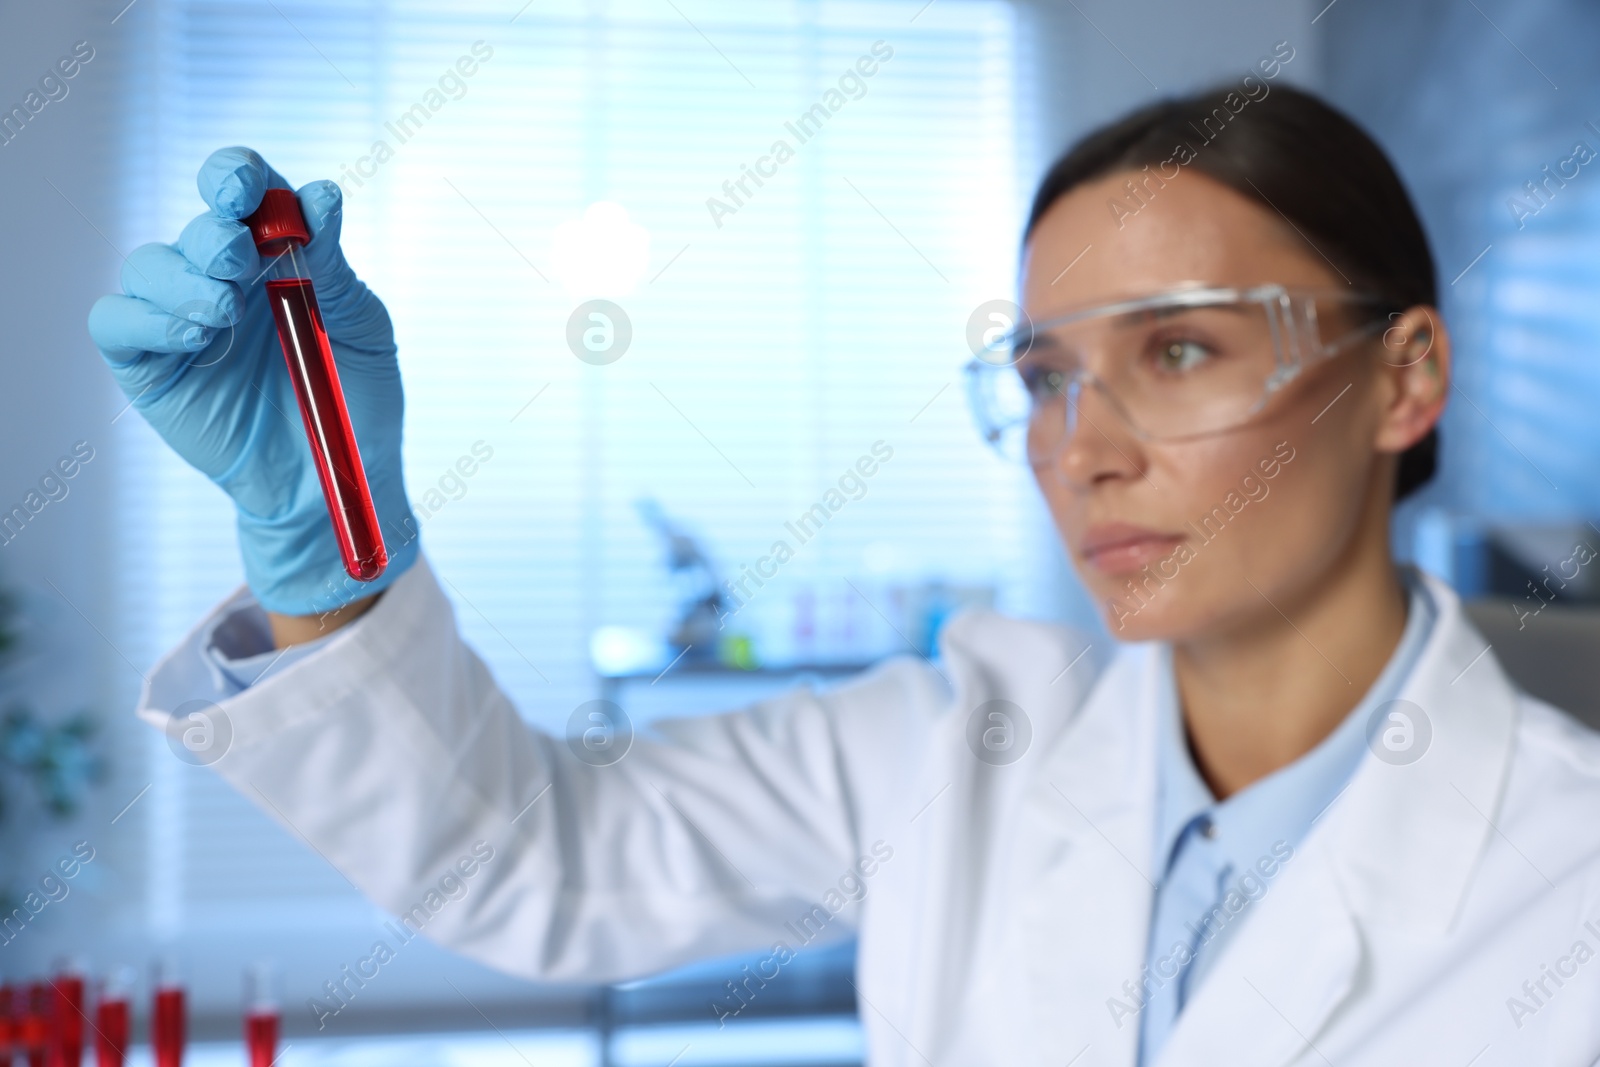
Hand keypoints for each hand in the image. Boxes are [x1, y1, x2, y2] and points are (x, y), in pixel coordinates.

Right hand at [88, 146, 418, 615]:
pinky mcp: (148, 366)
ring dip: (184, 278)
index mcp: (276, 255)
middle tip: (241, 260)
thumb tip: (319, 195)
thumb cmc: (354, 401)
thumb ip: (336, 267)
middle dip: (215, 234)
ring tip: (225, 312)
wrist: (335, 483)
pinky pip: (116, 322)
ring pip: (148, 265)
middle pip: (198, 226)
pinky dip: (147, 318)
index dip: (236, 175)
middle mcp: (221, 278)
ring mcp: (180, 319)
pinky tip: (195, 336)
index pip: (243, 191)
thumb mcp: (361, 328)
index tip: (247, 188)